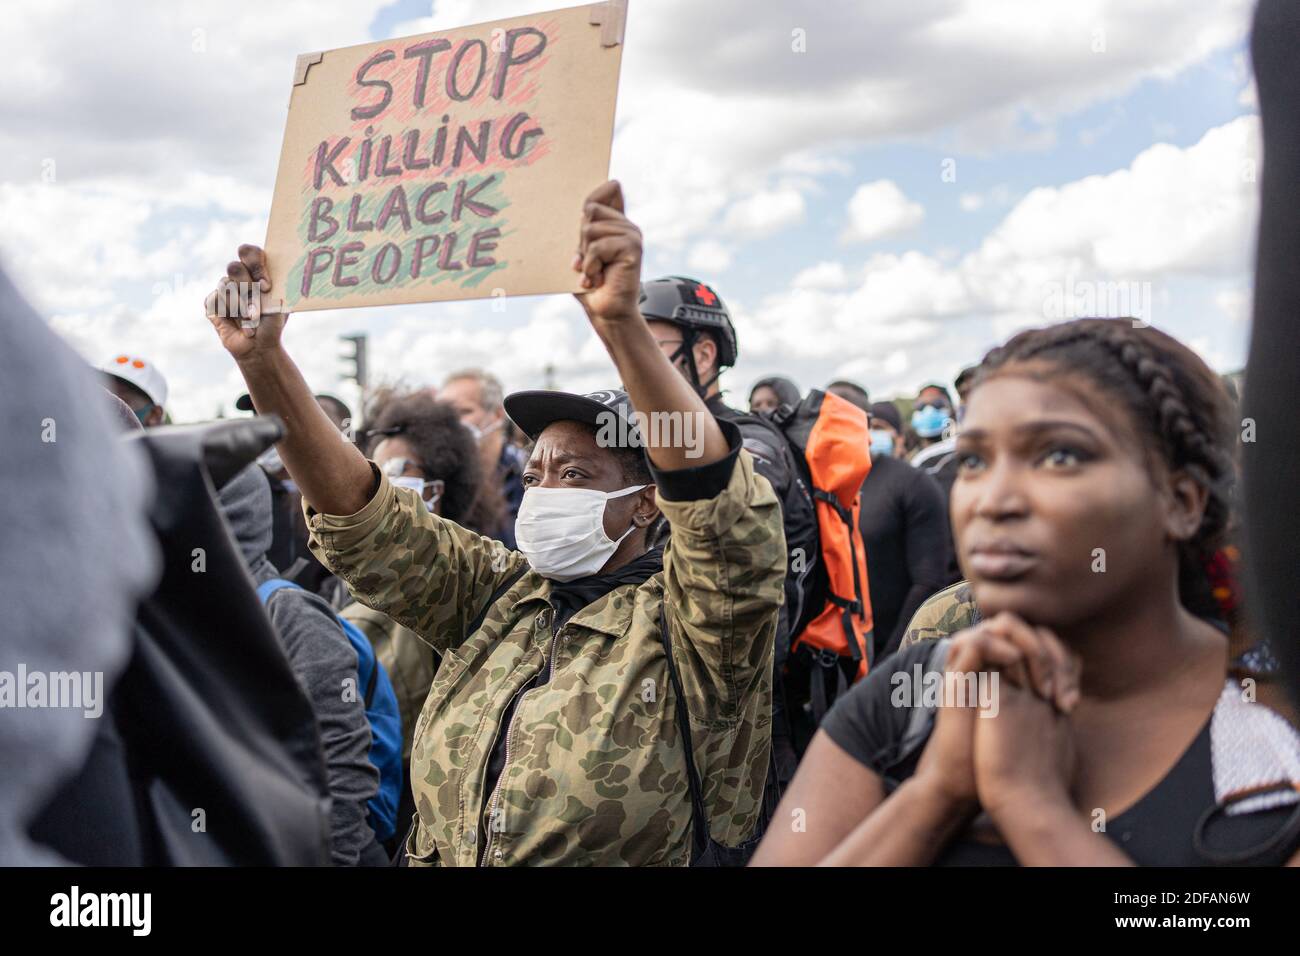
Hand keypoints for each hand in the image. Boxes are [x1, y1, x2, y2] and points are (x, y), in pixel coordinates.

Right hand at [204, 244, 288, 362]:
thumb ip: (275, 284)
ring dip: (242, 306)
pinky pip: (217, 300)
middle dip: (248, 287)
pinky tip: (240, 324)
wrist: (261, 345)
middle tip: (258, 304)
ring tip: (253, 319)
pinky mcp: (212, 302)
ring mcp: (223, 288)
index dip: (256, 265)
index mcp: (256, 270)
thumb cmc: (273, 321)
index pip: (249, 253)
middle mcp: (238, 276)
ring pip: (226, 286)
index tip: (266, 286)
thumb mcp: (281, 301)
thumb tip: (270, 276)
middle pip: (234, 267)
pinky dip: (231, 314)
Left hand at [572, 180, 642, 325]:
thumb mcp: (582, 251)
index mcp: (616, 223)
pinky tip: (598, 278)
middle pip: (590, 210)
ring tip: (594, 272)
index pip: (608, 189)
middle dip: (581, 239)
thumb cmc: (591, 284)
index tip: (595, 190)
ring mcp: (632, 235)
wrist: (606, 312)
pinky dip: (591, 266)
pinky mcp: (633, 247)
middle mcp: (627, 225)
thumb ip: (584, 228)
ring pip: (590, 229)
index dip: (599, 187)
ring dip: (586, 257)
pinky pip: (598, 246)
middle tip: (589, 261)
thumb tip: (586, 205)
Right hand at [912, 612, 1078, 811]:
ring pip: (1001, 625)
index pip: (1038, 639)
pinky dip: (1001, 649)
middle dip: (1048, 649)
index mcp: (1008, 675)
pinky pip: (976, 643)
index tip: (1071, 702)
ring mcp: (971, 669)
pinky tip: (1018, 671)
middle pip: (1023, 627)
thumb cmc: (1004, 764)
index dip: (1061, 658)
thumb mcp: (1034, 725)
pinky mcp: (955, 679)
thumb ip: (1047, 703)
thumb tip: (1076, 693)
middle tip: (1059, 688)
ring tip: (1041, 679)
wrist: (969, 786)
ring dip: (1028, 645)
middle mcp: (989, 666)